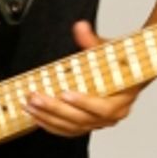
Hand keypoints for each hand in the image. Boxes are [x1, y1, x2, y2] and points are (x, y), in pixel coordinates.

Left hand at [22, 21, 143, 136]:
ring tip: (30, 106)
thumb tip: (80, 27)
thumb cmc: (118, 63)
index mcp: (122, 98)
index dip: (84, 102)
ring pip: (73, 127)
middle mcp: (112, 115)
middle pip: (82, 119)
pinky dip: (51, 125)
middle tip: (36, 98)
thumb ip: (92, 41)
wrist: (127, 74)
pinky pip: (69, 130)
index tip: (65, 93)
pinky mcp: (88, 125)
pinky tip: (37, 117)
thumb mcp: (108, 50)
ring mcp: (100, 122)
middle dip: (56, 109)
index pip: (104, 107)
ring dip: (49, 117)